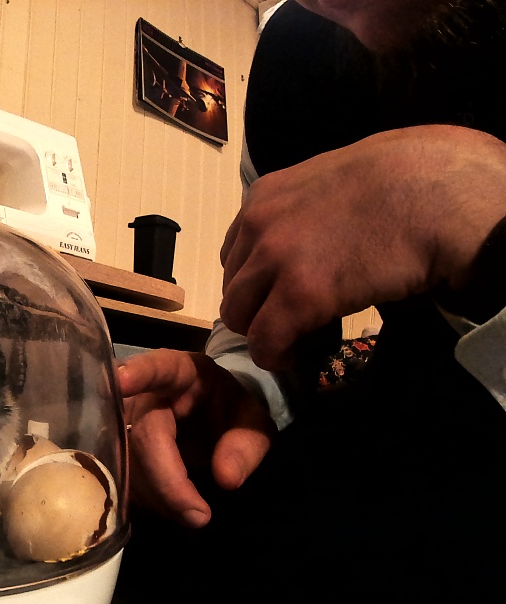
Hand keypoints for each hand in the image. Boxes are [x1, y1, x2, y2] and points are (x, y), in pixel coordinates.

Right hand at [116, 349, 275, 526]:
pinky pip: (123, 480)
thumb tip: (226, 479)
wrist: (209, 419)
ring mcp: (121, 422)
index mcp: (181, 372)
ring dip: (160, 497)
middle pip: (141, 435)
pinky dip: (151, 502)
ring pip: (128, 464)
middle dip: (167, 480)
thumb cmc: (228, 412)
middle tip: (199, 516)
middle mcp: (143, 394)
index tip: (123, 380)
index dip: (139, 373)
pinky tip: (174, 508)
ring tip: (195, 513)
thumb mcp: (252, 422)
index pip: (158, 368)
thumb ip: (246, 445)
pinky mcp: (115, 451)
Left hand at [221, 125, 505, 370]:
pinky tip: (295, 356)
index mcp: (264, 196)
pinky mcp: (298, 296)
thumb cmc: (400, 182)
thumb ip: (300, 211)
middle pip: (232, 287)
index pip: (234, 253)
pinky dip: (275, 356)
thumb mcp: (329, 182)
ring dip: (264, 333)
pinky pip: (265, 341)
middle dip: (256, 309)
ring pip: (239, 317)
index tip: (278, 295)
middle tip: (290, 321)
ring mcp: (275, 260)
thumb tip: (301, 245)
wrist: (436, 193)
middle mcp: (258, 226)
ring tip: (296, 338)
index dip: (255, 282)